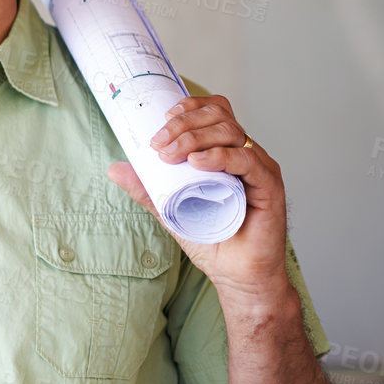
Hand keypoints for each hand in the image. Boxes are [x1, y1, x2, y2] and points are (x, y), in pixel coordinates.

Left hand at [106, 94, 292, 305]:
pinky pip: (248, 160)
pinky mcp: (269, 187)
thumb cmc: (212, 240)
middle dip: (183, 124)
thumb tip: (114, 168)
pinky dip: (220, 156)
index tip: (162, 120)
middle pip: (220, 117)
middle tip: (158, 145)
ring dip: (194, 138)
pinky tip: (198, 162)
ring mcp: (260, 169)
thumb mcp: (171, 209)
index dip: (189, 107)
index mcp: (226, 152)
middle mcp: (246, 154)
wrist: (236, 275)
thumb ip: (147, 189)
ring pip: (231, 133)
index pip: (214, 111)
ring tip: (170, 156)